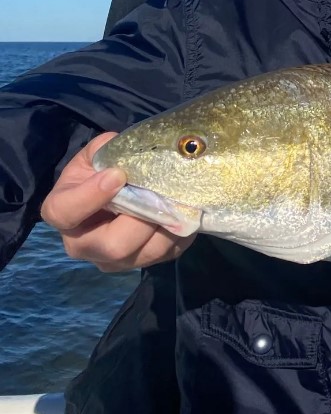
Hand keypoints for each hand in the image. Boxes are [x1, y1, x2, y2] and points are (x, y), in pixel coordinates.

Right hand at [40, 132, 193, 271]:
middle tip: (156, 195)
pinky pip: (167, 253)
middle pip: (113, 245)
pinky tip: (184, 211)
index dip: (91, 195)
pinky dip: (181, 232)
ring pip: (145, 254)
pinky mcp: (142, 262)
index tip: (117, 175)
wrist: (114, 193)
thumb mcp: (96, 154)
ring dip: (166, 226)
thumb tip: (128, 154)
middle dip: (140, 219)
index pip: (65, 212)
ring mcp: (113, 260)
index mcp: (62, 212)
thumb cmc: (101, 171)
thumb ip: (106, 150)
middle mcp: (83, 245)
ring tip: (175, 201)